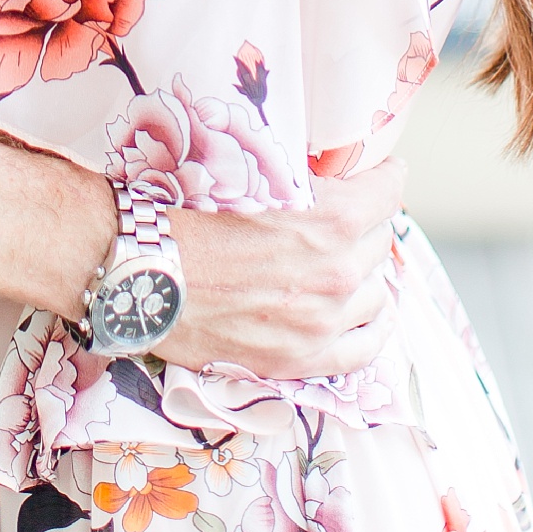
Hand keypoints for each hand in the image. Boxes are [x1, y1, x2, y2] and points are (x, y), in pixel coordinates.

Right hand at [162, 159, 405, 377]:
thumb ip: (303, 182)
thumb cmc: (190, 216)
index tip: (383, 172)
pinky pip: (364, 348)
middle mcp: (337, 273)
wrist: (145, 272)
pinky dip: (374, 327)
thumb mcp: (255, 177)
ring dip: (364, 272)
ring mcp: (322, 321)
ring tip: (346, 262)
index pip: (387, 193)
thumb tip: (331, 174)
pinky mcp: (301, 359)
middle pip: (379, 241)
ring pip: (376, 291)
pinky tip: (374, 313)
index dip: (386, 177)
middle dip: (365, 224)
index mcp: (331, 219)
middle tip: (345, 217)